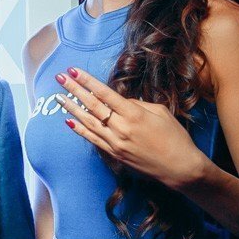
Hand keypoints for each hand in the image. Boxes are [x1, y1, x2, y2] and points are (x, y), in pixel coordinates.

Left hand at [55, 67, 206, 191]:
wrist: (179, 168)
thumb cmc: (175, 137)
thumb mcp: (160, 112)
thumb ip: (138, 104)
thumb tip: (121, 101)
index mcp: (134, 114)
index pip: (105, 94)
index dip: (87, 81)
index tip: (73, 71)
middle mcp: (122, 128)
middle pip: (92, 106)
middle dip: (74, 90)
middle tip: (59, 78)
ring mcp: (116, 143)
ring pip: (89, 123)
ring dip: (72, 109)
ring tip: (58, 98)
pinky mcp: (115, 155)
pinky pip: (93, 139)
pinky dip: (80, 130)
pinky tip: (69, 121)